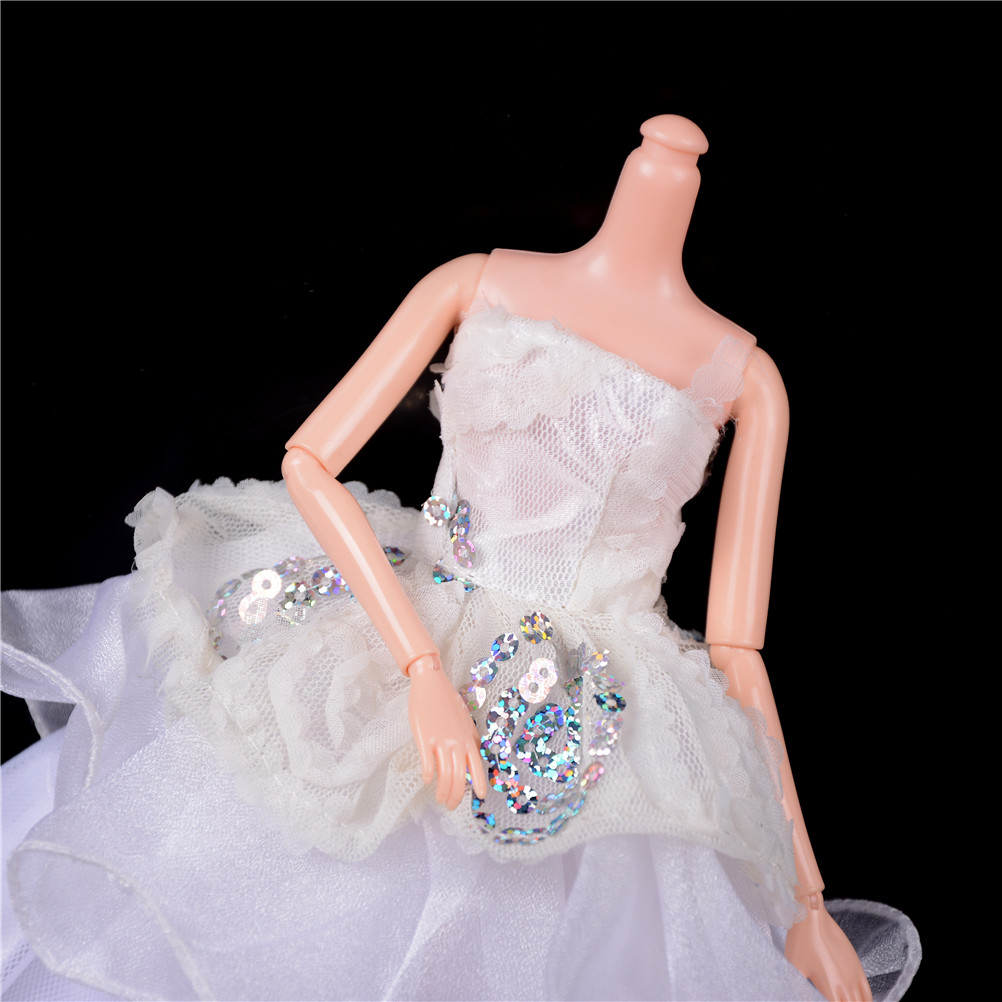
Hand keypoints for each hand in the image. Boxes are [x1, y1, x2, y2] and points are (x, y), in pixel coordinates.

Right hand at [406, 654, 487, 808]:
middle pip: (460, 777)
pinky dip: (428, 776)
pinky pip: (428, 764)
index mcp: (469, 738)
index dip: (480, 783)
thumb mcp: (465, 721)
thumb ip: (469, 739)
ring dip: (443, 791)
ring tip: (440, 799)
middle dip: (457, 796)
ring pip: (445, 775)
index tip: (481, 797)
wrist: (431, 683)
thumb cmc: (447, 701)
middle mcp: (457, 742)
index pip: (477, 766)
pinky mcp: (425, 739)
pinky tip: (427, 780)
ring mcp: (441, 741)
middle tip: (451, 806)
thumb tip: (472, 757)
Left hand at [785, 893, 871, 1001]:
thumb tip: (798, 995)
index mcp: (831, 990)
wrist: (812, 917)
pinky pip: (867, 994)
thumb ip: (800, 987)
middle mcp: (846, 987)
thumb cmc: (800, 941)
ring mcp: (854, 977)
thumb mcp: (794, 967)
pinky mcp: (858, 968)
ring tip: (845, 1001)